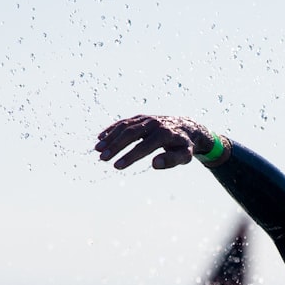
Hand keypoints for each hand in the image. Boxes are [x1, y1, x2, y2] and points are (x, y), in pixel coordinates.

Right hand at [95, 115, 213, 169]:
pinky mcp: (141, 117)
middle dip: (116, 146)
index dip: (130, 156)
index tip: (117, 166)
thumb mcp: (185, 155)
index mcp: (165, 134)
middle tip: (103, 158)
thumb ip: (172, 160)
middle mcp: (154, 124)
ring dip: (110, 138)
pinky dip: (112, 129)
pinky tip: (101, 138)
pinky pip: (124, 122)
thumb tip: (155, 164)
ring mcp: (146, 119)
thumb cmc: (184, 146)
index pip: (144, 146)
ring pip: (125, 126)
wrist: (187, 127)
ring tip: (98, 150)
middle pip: (131, 134)